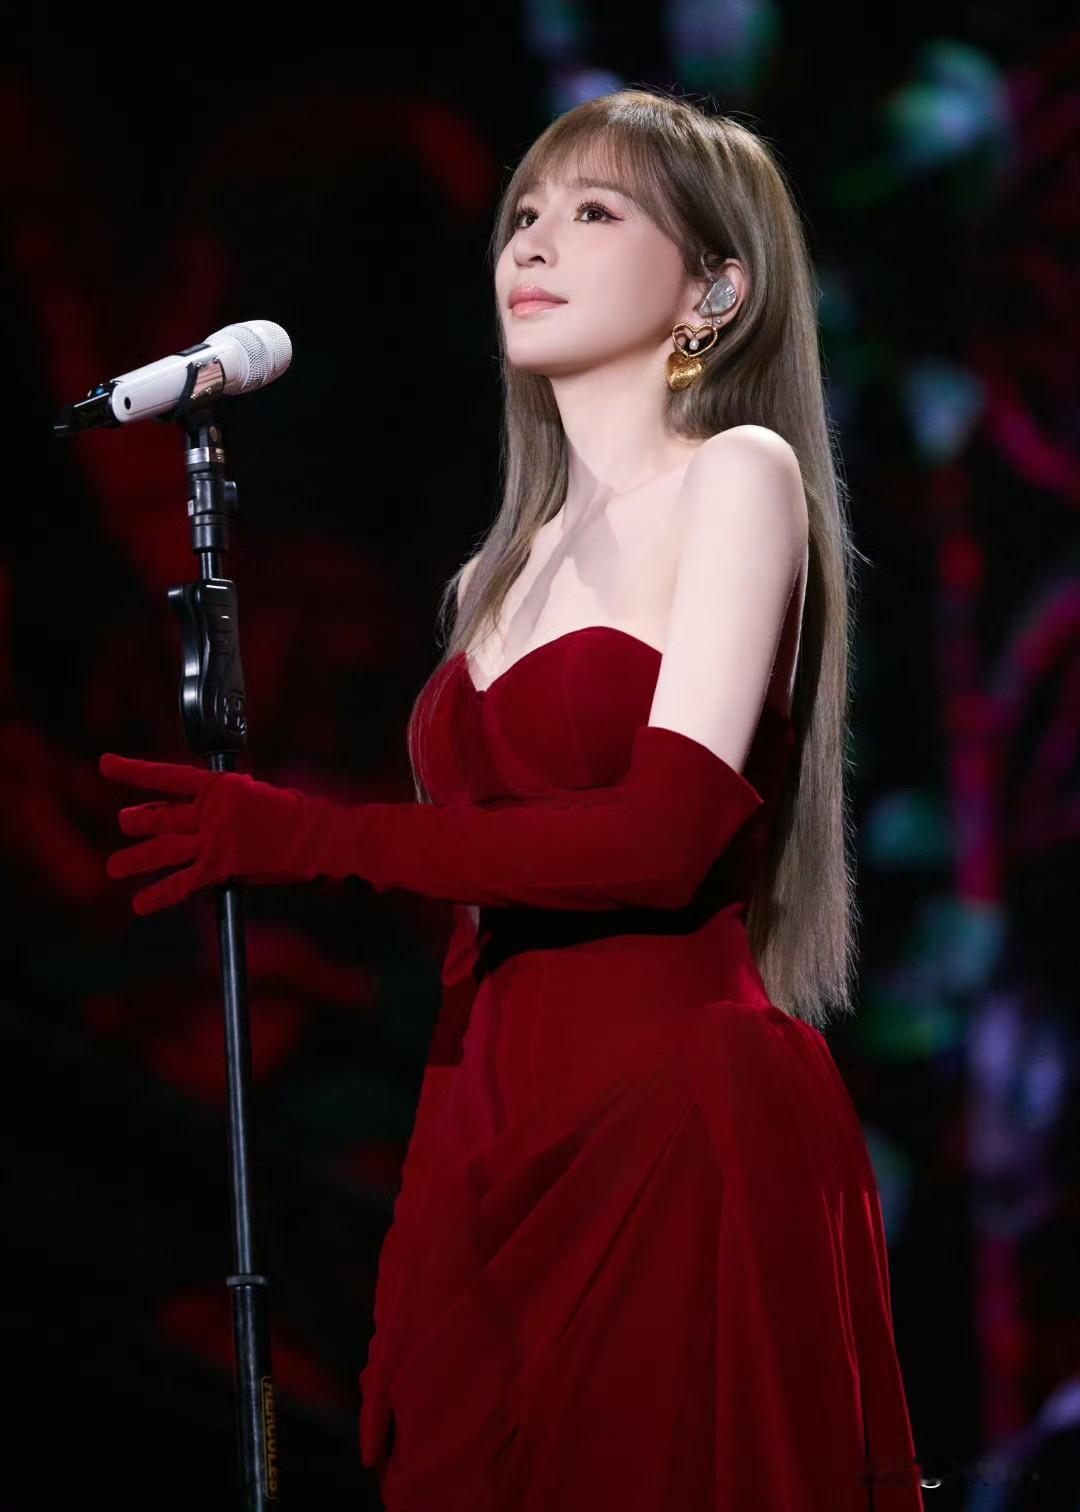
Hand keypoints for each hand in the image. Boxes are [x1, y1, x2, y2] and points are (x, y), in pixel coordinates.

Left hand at [99, 752, 325, 914]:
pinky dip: (157, 896)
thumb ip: (228, 802)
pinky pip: (179, 884)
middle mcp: (210, 812)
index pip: (166, 776)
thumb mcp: (258, 795)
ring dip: (135, 860)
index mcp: (220, 787)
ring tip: (115, 868)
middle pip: (160, 816)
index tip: (105, 765)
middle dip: (138, 821)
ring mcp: (213, 841)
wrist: (321, 839)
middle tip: (124, 823)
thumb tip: (207, 813)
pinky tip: (140, 904)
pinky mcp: (220, 870)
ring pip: (161, 850)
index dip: (132, 771)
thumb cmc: (301, 817)